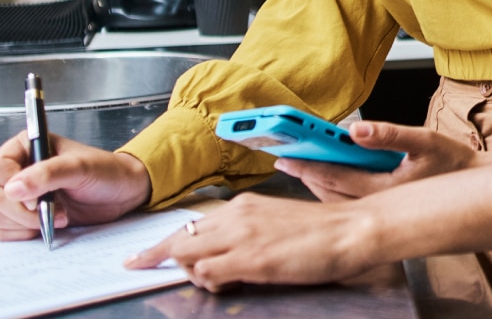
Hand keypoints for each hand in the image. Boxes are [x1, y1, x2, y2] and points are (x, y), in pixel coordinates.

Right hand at [0, 133, 152, 239]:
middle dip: (24, 211)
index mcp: (26, 148)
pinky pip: (6, 231)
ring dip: (26, 223)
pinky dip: (24, 234)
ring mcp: (21, 195)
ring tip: (59, 217)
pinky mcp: (26, 216)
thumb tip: (12, 188)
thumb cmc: (105, 172)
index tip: (36, 198)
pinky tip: (48, 227)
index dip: (10, 185)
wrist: (122, 193)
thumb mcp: (79, 167)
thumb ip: (47, 174)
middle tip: (54, 211)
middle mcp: (19, 170)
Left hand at [126, 192, 378, 290]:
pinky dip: (208, 283)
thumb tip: (225, 252)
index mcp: (243, 205)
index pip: (191, 225)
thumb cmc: (324, 231)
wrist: (353, 230)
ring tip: (218, 283)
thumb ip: (248, 232)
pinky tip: (227, 285)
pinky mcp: (251, 258)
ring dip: (193, 274)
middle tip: (138, 267)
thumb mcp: (277, 224)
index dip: (163, 244)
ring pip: (188, 256)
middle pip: (179, 239)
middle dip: (157, 258)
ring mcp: (241, 236)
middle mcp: (236, 215)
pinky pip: (207, 274)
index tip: (141, 255)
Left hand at [271, 119, 491, 201]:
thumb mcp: (425, 140)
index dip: (306, 165)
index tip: (284, 156)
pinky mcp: (384, 208)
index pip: (333, 176)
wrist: (474, 186)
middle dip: (304, 175)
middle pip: (328, 190)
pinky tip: (326, 180)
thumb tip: (356, 130)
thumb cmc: (453, 162)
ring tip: (299, 168)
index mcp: (382, 188)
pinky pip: (348, 202)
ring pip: (336, 200)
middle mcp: (377, 205)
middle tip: (281, 161)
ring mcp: (380, 209)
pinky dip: (331, 190)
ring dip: (315, 184)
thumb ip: (390, 134)